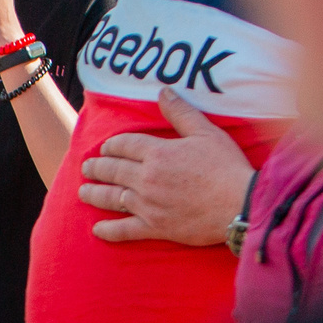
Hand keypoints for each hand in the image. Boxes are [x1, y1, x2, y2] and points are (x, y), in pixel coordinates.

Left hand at [77, 87, 254, 245]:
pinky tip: (97, 230)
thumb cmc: (226, 167)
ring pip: (112, 198)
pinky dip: (109, 230)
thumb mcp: (206, 133)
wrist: (239, 205)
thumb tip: (163, 92)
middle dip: (96, 168)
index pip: (124, 145)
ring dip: (94, 194)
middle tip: (87, 168)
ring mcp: (148, 204)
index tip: (105, 148)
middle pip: (112, 170)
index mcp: (157, 153)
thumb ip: (181, 113)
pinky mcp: (155, 227)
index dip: (112, 145)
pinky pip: (125, 230)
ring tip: (83, 192)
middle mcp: (147, 178)